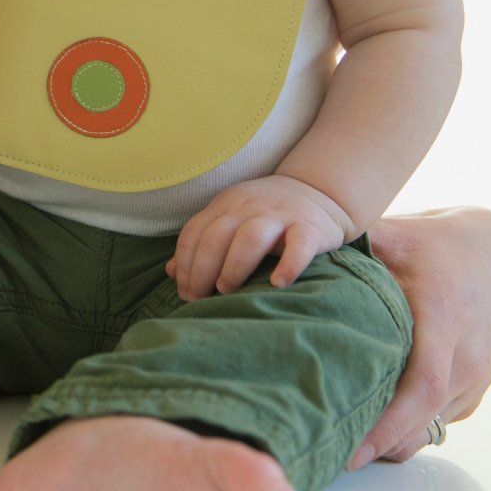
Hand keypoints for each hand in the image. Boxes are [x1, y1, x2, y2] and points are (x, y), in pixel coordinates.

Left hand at [166, 174, 352, 301]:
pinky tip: (278, 284)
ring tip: (225, 290)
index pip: (195, 232)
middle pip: (216, 236)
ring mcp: (280, 216)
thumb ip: (203, 242)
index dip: (185, 263)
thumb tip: (171, 271)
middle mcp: (249, 207)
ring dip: (233, 266)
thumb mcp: (231, 220)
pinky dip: (288, 265)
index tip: (184, 292)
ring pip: (250, 237)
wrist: (319, 192)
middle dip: (201, 270)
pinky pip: (299, 245)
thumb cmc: (267, 215)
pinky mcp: (310, 227)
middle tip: (199, 298)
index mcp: (226, 205)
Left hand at [348, 207, 490, 468]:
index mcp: (445, 320)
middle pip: (422, 419)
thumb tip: (289, 253)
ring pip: (429, 429)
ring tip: (337, 448)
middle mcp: (465, 359)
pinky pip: (437, 423)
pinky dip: (404, 433)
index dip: (389, 422)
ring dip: (389, 443)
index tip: (351, 447)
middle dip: (378, 444)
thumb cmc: (440, 246)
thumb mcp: (398, 237)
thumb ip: (349, 248)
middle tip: (326, 456)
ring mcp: (474, 381)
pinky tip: (366, 433)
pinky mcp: (473, 393)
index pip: (422, 385)